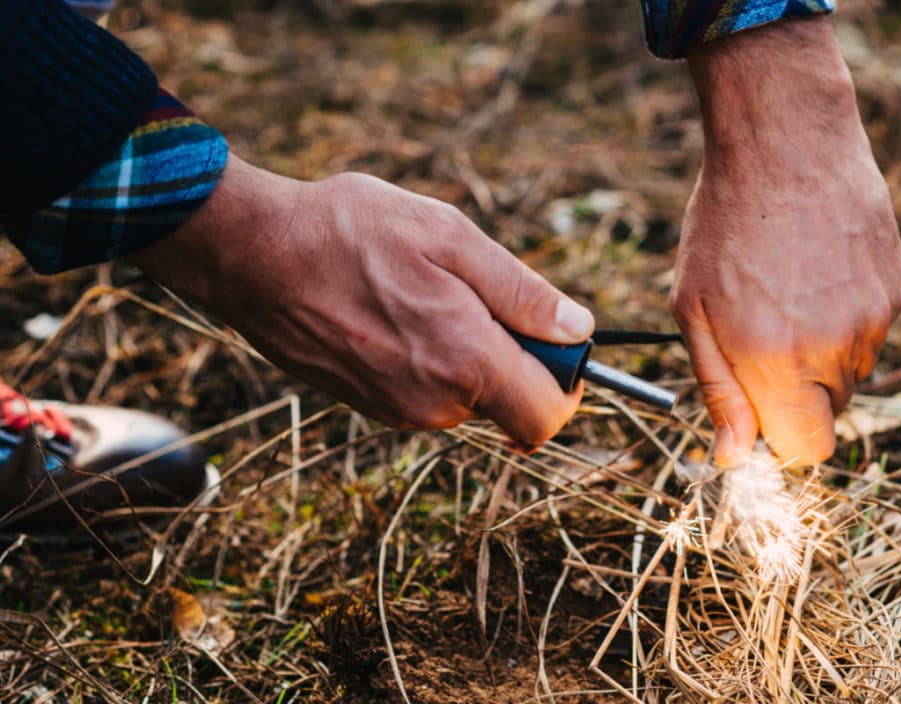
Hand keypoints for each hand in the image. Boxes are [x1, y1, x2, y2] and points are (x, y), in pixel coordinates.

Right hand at [130, 155, 593, 445]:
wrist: (253, 256)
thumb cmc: (349, 233)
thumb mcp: (449, 236)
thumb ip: (522, 292)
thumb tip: (578, 330)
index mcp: (466, 361)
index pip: (547, 417)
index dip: (567, 385)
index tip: (558, 344)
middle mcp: (434, 403)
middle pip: (511, 406)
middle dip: (516, 360)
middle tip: (479, 295)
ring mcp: (398, 410)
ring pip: (468, 398)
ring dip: (470, 354)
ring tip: (425, 293)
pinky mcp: (370, 406)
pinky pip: (429, 394)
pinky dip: (433, 360)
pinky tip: (397, 310)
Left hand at [672, 17, 900, 467]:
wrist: (785, 144)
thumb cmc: (723, 226)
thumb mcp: (693, 311)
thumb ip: (719, 391)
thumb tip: (733, 456)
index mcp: (778, 362)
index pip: (805, 451)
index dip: (779, 439)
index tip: (757, 409)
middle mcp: (836, 348)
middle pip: (826, 413)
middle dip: (793, 392)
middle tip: (760, 332)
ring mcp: (874, 318)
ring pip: (849, 372)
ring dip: (819, 353)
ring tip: (786, 291)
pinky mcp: (896, 289)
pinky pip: (868, 332)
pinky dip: (842, 317)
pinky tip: (814, 271)